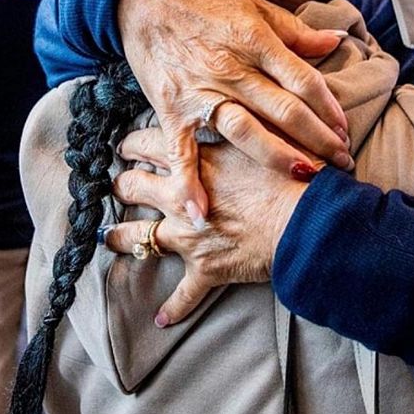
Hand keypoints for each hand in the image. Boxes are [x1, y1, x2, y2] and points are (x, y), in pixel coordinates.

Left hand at [104, 127, 308, 325]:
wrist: (305, 218)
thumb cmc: (292, 171)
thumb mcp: (265, 130)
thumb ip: (245, 116)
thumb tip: (242, 96)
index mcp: (196, 158)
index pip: (149, 142)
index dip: (133, 142)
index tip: (127, 142)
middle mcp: (182, 196)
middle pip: (133, 185)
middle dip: (122, 183)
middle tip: (119, 182)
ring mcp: (188, 235)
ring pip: (138, 236)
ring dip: (121, 237)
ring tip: (109, 236)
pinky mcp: (205, 269)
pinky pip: (183, 294)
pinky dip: (173, 307)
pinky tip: (162, 317)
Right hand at [117, 0, 351, 222]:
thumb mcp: (254, 4)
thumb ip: (294, 30)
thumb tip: (335, 40)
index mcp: (255, 40)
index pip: (303, 80)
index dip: (329, 108)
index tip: (345, 129)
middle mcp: (230, 69)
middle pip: (284, 111)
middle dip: (318, 139)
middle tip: (343, 162)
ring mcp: (200, 92)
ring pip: (246, 132)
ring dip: (279, 158)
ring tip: (307, 179)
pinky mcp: (172, 109)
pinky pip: (181, 152)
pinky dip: (188, 183)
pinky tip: (202, 214)